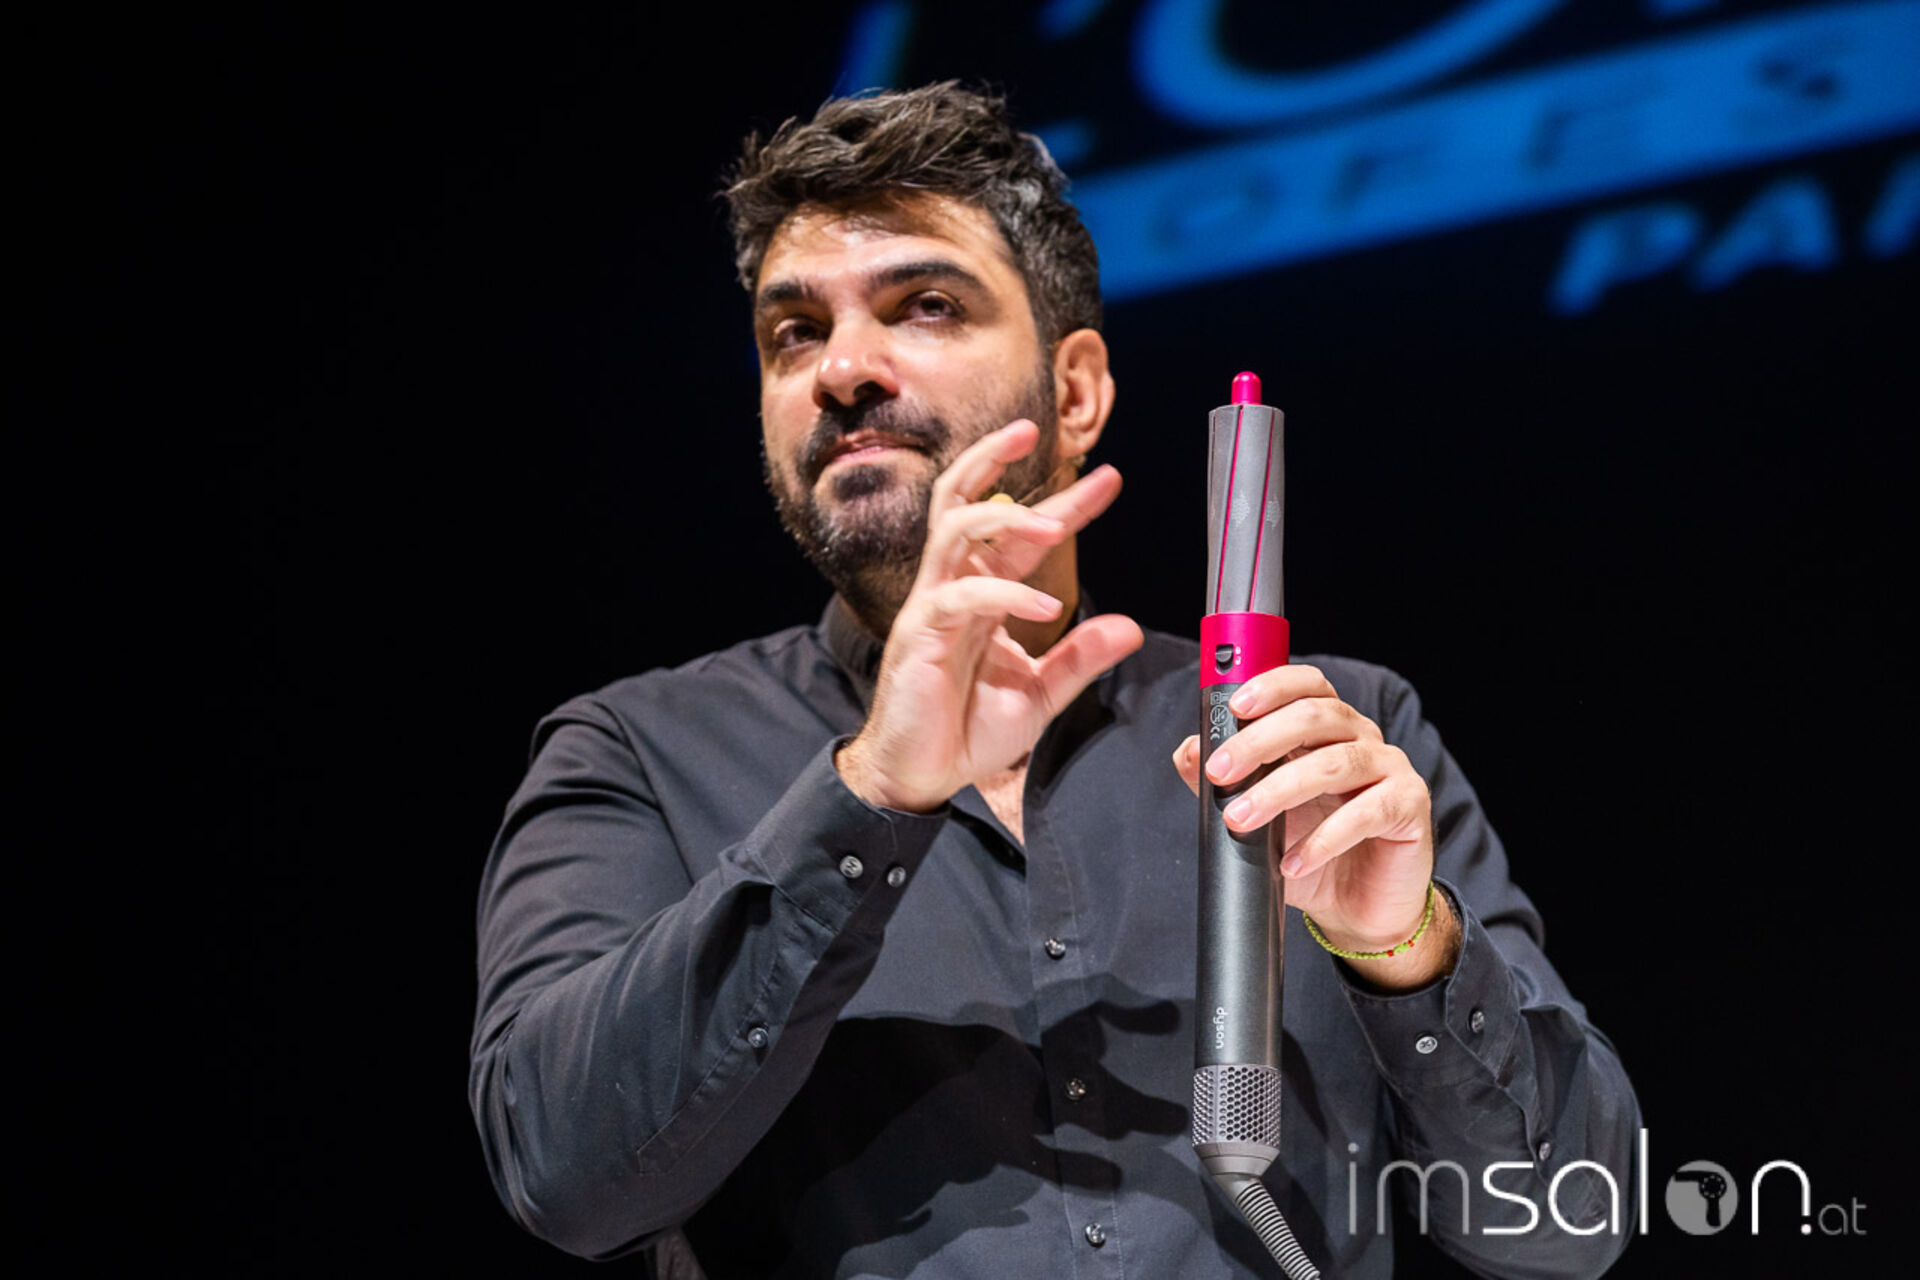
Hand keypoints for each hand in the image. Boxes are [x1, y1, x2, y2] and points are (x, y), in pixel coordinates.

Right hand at [837, 420, 1144, 811]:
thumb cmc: (965, 730)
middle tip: (1032, 429)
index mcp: (981, 595)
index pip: (1021, 534)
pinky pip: (960, 597)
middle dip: (991, 457)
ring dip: (1004, 517)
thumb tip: (1129, 627)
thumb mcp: (1038, 694)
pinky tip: (1044, 608)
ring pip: (955, 530)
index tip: (1110, 480)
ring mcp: (932, 607)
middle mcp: (953, 587)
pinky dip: (1004, 595)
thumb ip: (1078, 659)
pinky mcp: (921, 636)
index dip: (1065, 504)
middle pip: (961, 499)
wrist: (920, 775)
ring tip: (1052, 524)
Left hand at [1172, 665, 1456, 985]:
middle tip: (1219, 774)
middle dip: (1259, 742)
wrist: (1356, 909)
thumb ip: (1226, 781)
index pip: (1306, 686)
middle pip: (1315, 716)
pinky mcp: (1409, 807)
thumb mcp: (1258, 816)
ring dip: (1279, 791)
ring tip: (1241, 820)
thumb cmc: (1308, 851)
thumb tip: (1188, 751)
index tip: (1235, 707)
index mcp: (1327, 728)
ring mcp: (1391, 768)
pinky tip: (1292, 861)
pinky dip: (1322, 840)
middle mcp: (1362, 737)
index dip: (1273, 687)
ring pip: (1334, 763)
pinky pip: (1365, 813)